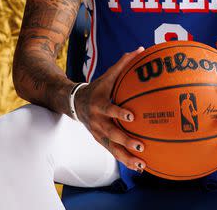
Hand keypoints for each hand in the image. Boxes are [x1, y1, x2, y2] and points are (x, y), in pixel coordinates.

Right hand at [74, 47, 145, 171]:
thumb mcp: (107, 75)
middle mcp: (98, 121)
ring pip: (112, 148)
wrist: (75, 103)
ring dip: (126, 157)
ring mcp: (98, 133)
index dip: (119, 112)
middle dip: (126, 140)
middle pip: (111, 133)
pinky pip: (113, 153)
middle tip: (141, 145)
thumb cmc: (97, 87)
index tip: (131, 115)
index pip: (110, 109)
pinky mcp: (100, 141)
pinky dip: (125, 160)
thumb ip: (123, 63)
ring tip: (142, 164)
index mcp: (100, 104)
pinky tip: (139, 166)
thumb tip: (140, 49)